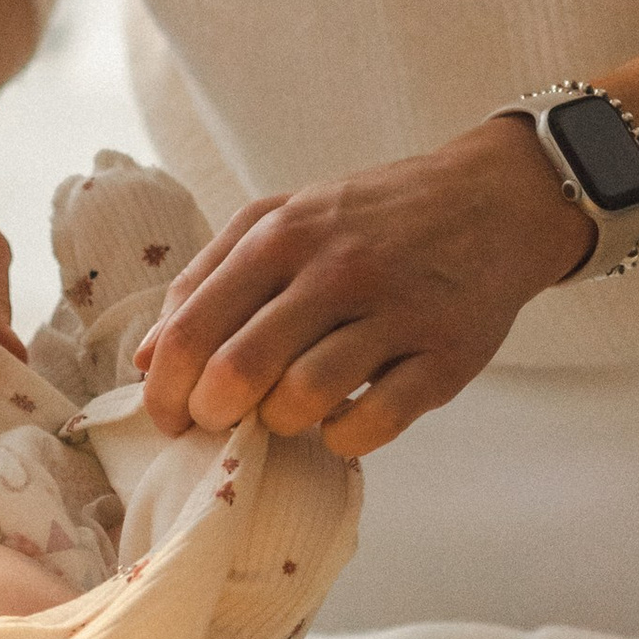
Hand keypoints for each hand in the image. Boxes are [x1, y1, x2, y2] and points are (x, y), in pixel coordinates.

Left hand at [138, 115, 592, 454]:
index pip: (195, 327)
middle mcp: (336, 269)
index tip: (167, 416)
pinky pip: (374, 423)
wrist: (494, 200)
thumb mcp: (284, 219)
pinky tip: (340, 422)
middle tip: (218, 424)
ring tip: (284, 415)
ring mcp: (396, 313)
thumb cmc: (371, 217)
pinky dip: (343, 438)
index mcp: (283, 234)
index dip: (166, 388)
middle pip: (241, 369)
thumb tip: (145, 359)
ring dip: (280, 425)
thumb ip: (208, 278)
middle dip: (212, 415)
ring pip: (304, 399)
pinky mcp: (447, 356)